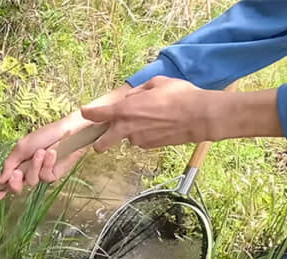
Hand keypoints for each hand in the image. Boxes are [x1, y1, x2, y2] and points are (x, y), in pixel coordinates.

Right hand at [0, 84, 132, 198]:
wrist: (67, 131)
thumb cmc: (45, 135)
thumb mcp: (22, 147)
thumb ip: (10, 164)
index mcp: (18, 163)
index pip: (7, 179)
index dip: (0, 189)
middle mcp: (28, 170)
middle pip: (17, 186)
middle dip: (15, 182)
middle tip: (17, 174)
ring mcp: (41, 173)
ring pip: (32, 181)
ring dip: (35, 167)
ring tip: (41, 153)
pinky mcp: (54, 174)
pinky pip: (46, 177)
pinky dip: (48, 164)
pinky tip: (52, 153)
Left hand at [80, 77, 219, 151]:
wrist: (200, 116)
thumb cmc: (180, 96)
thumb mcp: (156, 83)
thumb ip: (138, 92)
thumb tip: (131, 97)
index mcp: (124, 111)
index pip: (97, 114)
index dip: (89, 113)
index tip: (85, 112)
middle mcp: (127, 129)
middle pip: (102, 144)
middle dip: (99, 142)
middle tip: (102, 137)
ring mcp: (138, 140)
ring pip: (127, 137)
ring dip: (132, 130)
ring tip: (152, 117)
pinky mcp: (150, 147)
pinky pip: (141, 140)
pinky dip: (146, 133)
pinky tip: (160, 124)